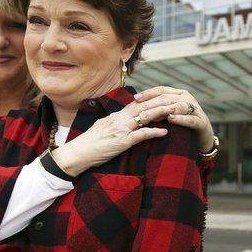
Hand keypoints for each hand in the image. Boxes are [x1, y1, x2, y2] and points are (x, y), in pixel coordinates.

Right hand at [52, 99, 172, 176]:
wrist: (77, 154)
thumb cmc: (88, 144)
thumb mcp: (102, 128)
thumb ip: (113, 123)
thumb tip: (122, 120)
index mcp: (115, 116)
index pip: (136, 104)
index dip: (151, 100)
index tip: (163, 97)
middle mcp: (119, 120)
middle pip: (143, 106)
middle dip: (160, 101)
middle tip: (174, 99)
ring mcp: (121, 130)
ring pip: (144, 116)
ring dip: (161, 112)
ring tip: (174, 110)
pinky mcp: (122, 142)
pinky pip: (141, 135)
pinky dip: (154, 132)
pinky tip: (165, 132)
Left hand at [134, 86, 214, 152]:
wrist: (202, 139)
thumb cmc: (182, 126)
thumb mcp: (169, 114)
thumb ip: (158, 108)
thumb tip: (138, 104)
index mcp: (179, 94)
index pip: (161, 90)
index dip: (148, 93)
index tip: (135, 99)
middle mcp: (188, 99)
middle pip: (168, 98)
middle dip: (153, 103)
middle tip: (141, 109)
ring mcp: (196, 110)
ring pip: (179, 106)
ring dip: (165, 109)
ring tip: (153, 114)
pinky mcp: (202, 122)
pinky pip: (190, 119)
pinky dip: (180, 119)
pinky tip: (171, 119)